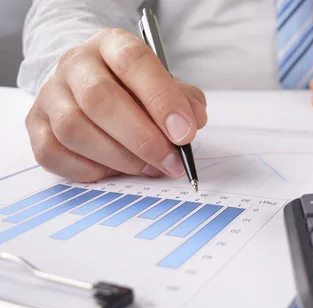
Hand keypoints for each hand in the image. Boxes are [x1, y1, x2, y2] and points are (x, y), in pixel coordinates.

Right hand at [25, 28, 207, 182]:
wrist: (92, 87)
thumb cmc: (136, 91)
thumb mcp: (167, 86)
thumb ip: (185, 102)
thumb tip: (191, 122)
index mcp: (112, 46)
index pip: (134, 62)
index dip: (161, 99)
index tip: (184, 133)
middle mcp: (76, 64)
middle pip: (99, 99)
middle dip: (142, 138)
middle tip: (170, 162)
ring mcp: (51, 94)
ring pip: (74, 129)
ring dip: (119, 158)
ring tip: (148, 168)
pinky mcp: (35, 124)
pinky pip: (53, 153)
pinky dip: (87, 170)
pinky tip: (113, 171)